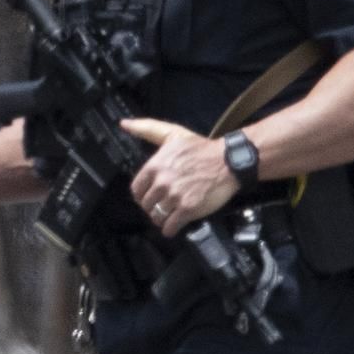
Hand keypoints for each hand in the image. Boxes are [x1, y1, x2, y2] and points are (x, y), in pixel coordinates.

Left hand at [122, 119, 238, 237]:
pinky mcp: (188, 209)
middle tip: (162, 205)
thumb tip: (124, 124)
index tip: (149, 196)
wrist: (229, 161)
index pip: (136, 190)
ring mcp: (174, 197)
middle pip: (146, 205)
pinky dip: (170, 229)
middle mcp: (162, 182)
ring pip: (156, 217)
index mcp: (155, 166)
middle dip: (153, 206)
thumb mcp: (172, 133)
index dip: (142, 195)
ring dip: (161, 218)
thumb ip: (147, 129)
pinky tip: (174, 225)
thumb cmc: (201, 148)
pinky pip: (170, 227)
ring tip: (169, 215)